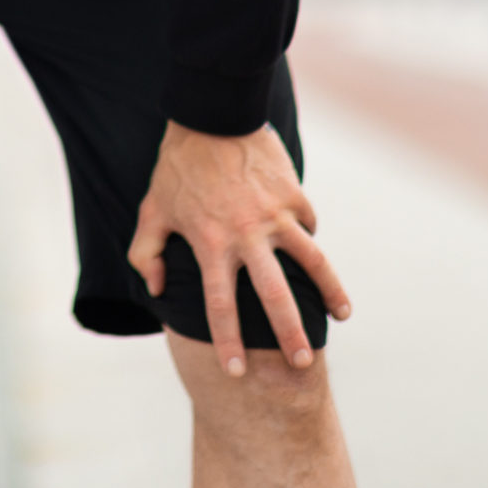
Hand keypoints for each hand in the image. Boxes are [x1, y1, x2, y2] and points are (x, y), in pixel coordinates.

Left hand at [128, 120, 351, 376]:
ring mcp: (275, 216)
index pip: (220, 306)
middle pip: (274, 296)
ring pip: (313, 263)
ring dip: (330, 292)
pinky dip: (310, 238)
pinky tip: (313, 253)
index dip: (228, 342)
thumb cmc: (178, 167)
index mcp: (211, 243)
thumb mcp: (151, 208)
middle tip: (301, 363)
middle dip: (289, 334)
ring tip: (341, 315)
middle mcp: (246, 236)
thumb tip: (155, 287)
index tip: (236, 372)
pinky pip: (307, 225)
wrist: (213, 115)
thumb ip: (146, 252)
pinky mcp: (294, 196)